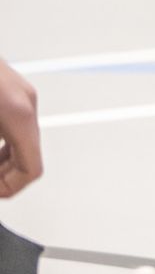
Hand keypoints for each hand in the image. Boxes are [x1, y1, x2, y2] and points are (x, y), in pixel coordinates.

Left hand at [0, 57, 43, 197]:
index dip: (9, 188)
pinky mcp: (8, 85)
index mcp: (19, 116)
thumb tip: (0, 180)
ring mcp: (19, 91)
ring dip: (0, 157)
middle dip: (3, 173)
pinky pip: (12, 122)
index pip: (32, 168)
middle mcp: (25, 103)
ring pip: (19, 138)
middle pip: (27, 154)